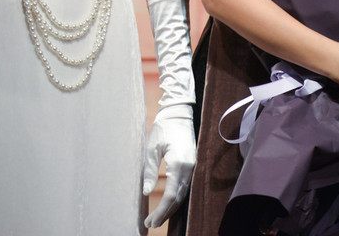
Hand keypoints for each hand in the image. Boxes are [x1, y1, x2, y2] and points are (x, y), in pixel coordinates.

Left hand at [140, 105, 194, 229]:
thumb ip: (150, 171)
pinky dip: (176, 198)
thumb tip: (146, 192)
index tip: (150, 221)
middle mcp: (188, 167)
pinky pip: (185, 186)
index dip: (161, 210)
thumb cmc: (162, 128)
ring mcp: (192, 166)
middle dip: (165, 213)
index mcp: (178, 163)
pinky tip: (168, 204)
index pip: (171, 195)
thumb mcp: (151, 148)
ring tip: (157, 218)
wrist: (178, 113)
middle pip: (178, 198)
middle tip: (151, 224)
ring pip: (183, 194)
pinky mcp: (191, 164)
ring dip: (170, 207)